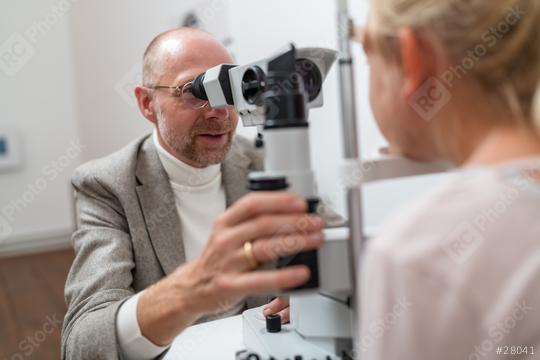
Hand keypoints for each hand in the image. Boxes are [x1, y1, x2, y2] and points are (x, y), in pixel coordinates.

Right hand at [138, 192, 324, 344]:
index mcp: (225, 222)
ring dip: (295, 242)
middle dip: (295, 221)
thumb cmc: (218, 258)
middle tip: (316, 222)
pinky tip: (301, 273)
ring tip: (316, 240)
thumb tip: (291, 211)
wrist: (193, 287)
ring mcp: (227, 262)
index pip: (252, 203)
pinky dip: (284, 276)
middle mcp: (225, 239)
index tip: (301, 202)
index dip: (279, 200)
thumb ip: (253, 221)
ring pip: (265, 247)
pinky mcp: (231, 285)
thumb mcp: (228, 233)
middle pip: (263, 224)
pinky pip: (261, 279)